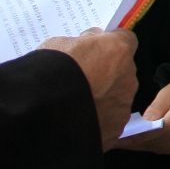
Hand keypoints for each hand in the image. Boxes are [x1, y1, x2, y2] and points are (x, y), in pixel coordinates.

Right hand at [40, 27, 138, 150]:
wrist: (41, 113)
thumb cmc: (50, 72)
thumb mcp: (61, 44)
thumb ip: (83, 42)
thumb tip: (91, 40)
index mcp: (119, 51)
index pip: (125, 40)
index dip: (111, 45)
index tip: (97, 51)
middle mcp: (128, 77)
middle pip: (123, 71)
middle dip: (108, 74)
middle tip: (85, 81)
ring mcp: (124, 105)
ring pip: (118, 98)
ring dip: (105, 99)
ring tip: (78, 105)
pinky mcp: (116, 129)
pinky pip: (111, 121)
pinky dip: (99, 120)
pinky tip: (79, 122)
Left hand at [114, 76, 169, 153]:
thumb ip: (157, 106)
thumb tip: (144, 124)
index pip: (167, 126)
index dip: (146, 133)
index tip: (126, 136)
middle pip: (164, 139)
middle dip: (139, 141)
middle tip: (115, 141)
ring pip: (164, 147)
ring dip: (143, 146)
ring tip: (123, 143)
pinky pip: (169, 150)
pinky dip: (153, 147)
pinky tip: (139, 143)